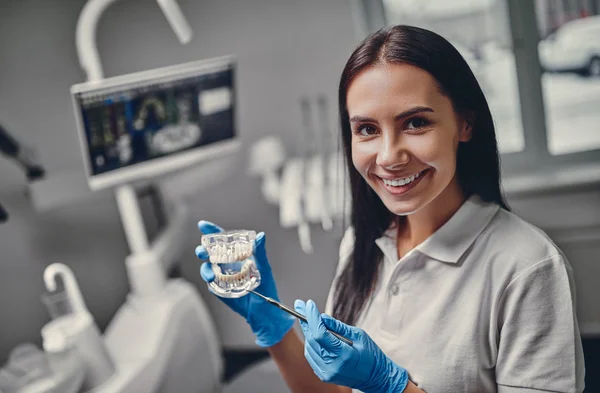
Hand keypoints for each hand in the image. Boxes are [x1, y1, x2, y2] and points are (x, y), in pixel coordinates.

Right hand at [195, 220, 293, 346]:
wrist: (264, 310)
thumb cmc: (266, 286)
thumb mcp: (264, 267)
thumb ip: (260, 252)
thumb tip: (261, 236)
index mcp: (237, 254)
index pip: (222, 240)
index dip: (212, 232)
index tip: (202, 225)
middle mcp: (227, 263)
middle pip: (209, 252)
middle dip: (203, 249)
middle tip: (203, 252)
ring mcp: (222, 276)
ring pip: (206, 266)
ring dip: (204, 267)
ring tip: (209, 273)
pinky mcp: (219, 288)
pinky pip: (210, 282)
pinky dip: (208, 279)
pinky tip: (211, 280)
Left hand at [294, 300, 408, 392]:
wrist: (376, 377)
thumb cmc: (371, 355)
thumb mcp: (359, 335)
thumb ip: (339, 327)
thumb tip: (322, 317)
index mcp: (344, 355)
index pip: (320, 334)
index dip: (312, 318)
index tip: (308, 304)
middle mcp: (332, 366)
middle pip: (311, 340)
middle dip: (305, 321)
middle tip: (301, 306)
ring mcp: (326, 373)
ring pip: (309, 348)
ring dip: (308, 332)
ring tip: (310, 319)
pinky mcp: (323, 375)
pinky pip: (311, 356)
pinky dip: (310, 343)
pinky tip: (313, 334)